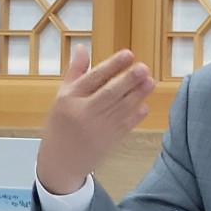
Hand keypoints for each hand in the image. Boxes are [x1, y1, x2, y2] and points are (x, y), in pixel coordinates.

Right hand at [36, 44, 154, 194]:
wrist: (59, 162)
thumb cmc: (61, 124)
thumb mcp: (61, 97)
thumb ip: (75, 72)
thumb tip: (83, 47)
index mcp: (69, 98)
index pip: (94, 77)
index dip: (113, 65)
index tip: (128, 54)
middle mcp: (83, 112)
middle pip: (109, 93)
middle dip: (128, 80)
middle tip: (143, 68)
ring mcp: (97, 127)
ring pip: (121, 108)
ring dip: (138, 94)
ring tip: (150, 81)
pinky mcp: (109, 140)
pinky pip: (126, 125)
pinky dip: (136, 114)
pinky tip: (144, 104)